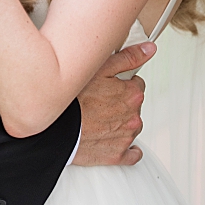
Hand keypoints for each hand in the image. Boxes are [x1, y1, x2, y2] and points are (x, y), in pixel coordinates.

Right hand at [72, 43, 154, 165]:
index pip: (137, 86)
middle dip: (120, 103)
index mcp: (132, 95)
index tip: (109, 86)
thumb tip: (149, 50)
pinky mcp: (117, 155)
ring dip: (120, 123)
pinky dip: (126, 148)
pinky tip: (113, 140)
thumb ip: (129, 58)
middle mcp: (134, 117)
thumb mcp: (99, 68)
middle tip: (99, 101)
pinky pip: (131, 154)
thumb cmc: (73, 99)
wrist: (55, 128)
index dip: (121, 84)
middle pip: (133, 107)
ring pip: (130, 127)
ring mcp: (126, 137)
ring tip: (98, 118)